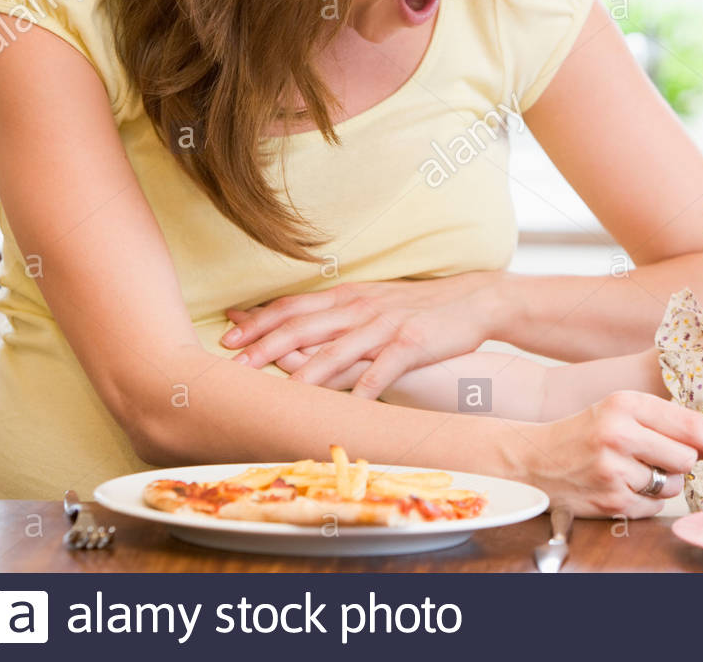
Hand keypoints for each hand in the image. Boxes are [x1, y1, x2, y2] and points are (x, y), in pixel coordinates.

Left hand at [221, 273, 509, 397]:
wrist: (475, 299)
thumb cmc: (419, 308)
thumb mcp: (373, 304)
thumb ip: (337, 318)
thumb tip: (297, 335)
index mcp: (348, 297)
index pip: (293, 306)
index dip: (259, 321)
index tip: (228, 335)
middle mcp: (361, 308)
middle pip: (305, 326)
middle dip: (266, 346)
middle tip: (233, 366)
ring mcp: (386, 326)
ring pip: (338, 350)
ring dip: (306, 372)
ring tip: (280, 392)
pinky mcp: (412, 343)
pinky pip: (384, 368)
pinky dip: (366, 386)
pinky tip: (351, 405)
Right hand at [521, 390, 702, 517]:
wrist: (535, 461)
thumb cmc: (586, 432)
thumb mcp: (621, 410)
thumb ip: (667, 421)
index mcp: (625, 404)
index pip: (689, 424)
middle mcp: (618, 435)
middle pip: (686, 458)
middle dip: (681, 461)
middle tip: (659, 456)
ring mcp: (614, 471)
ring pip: (673, 484)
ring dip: (664, 482)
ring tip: (634, 469)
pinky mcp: (611, 502)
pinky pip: (654, 506)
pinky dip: (646, 499)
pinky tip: (623, 485)